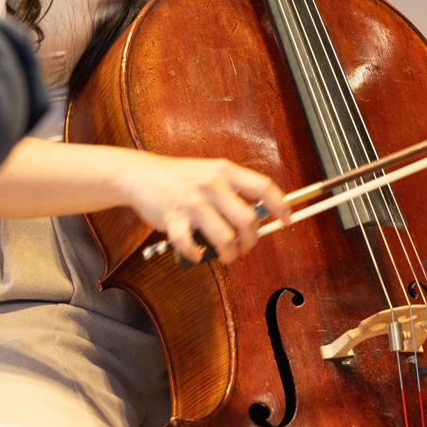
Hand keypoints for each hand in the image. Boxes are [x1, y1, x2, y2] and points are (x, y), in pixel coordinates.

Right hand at [114, 153, 288, 263]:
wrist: (139, 174)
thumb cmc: (177, 177)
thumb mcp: (209, 173)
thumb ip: (232, 190)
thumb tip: (260, 215)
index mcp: (224, 171)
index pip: (263, 187)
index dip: (280, 205)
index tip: (287, 219)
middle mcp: (211, 185)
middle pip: (248, 220)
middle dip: (251, 242)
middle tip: (244, 247)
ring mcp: (192, 202)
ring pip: (225, 238)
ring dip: (228, 254)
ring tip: (224, 255)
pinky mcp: (173, 217)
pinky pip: (189, 244)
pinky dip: (195, 254)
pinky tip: (196, 253)